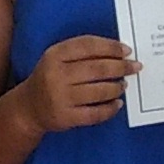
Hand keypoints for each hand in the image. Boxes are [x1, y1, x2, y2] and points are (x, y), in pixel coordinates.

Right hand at [19, 36, 136, 133]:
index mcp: (54, 55)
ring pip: (99, 91)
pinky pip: (96, 113)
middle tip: (135, 67)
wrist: (29, 108)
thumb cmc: (50, 78)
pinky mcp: (66, 117)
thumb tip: (119, 53)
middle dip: (121, 67)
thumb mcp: (57, 59)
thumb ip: (82, 53)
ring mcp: (60, 98)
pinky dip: (111, 109)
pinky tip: (117, 104)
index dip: (111, 47)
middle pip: (97, 68)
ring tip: (123, 85)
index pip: (88, 46)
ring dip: (117, 88)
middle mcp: (56, 75)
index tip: (127, 50)